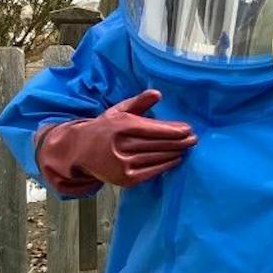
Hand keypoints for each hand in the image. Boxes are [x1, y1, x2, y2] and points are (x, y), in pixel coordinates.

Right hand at [35, 89, 196, 194]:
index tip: (189, 129)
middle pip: (158, 144)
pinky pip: (152, 171)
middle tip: (194, 138)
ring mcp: (122, 164)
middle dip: (180, 141)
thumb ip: (138, 102)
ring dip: (176, 152)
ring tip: (188, 147)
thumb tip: (158, 93)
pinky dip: (166, 165)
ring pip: (157, 157)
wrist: (78, 151)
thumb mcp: (118, 111)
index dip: (174, 130)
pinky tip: (176, 158)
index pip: (153, 129)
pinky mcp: (124, 179)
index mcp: (120, 126)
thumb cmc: (104, 129)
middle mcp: (120, 145)